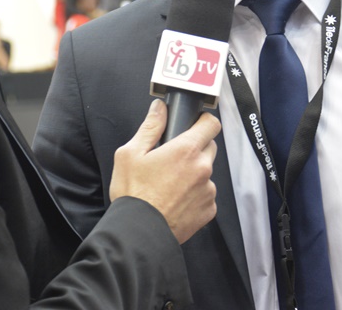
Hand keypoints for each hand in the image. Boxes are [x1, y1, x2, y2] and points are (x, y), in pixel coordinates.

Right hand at [109, 98, 219, 243]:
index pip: (211, 124)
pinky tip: (176, 199)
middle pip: (209, 147)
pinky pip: (206, 195)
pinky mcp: (208, 210)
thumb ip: (150, 127)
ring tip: (170, 184)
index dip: (202, 122)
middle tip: (172, 158)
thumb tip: (160, 108)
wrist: (139, 233)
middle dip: (194, 149)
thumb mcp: (130, 153)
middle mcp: (202, 168)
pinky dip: (195, 195)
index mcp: (186, 150)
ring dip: (194, 173)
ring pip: (206, 172)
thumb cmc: (133, 194)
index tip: (193, 125)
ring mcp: (207, 190)